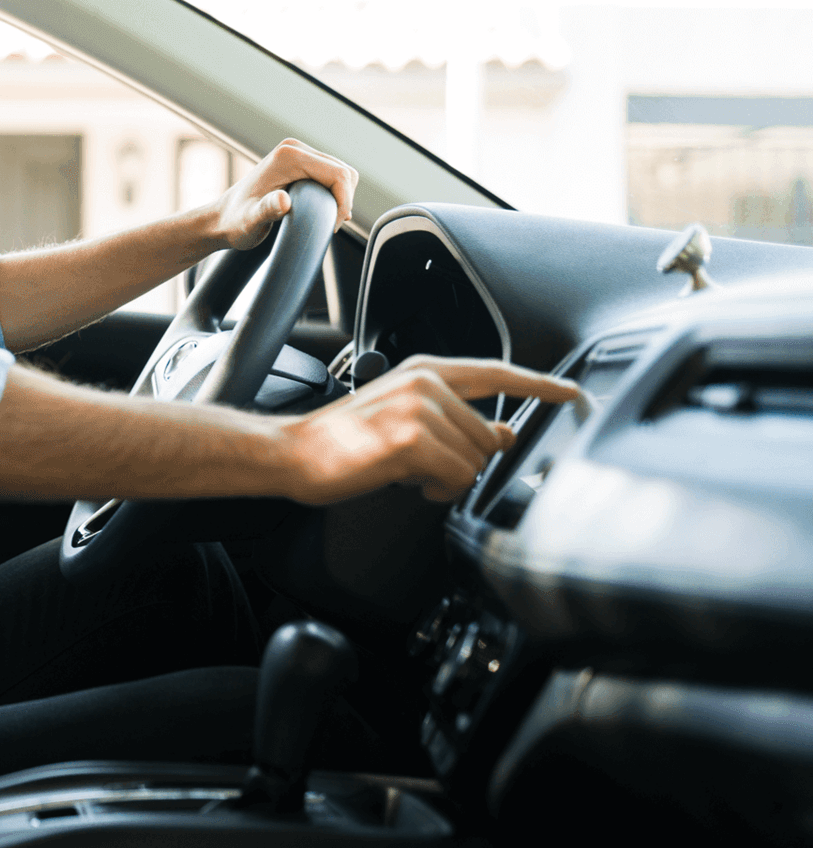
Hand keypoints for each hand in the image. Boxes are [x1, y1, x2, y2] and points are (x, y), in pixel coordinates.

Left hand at [209, 139, 357, 250]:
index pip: (338, 174)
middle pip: (344, 171)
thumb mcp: (251, 221)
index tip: (332, 226)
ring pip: (340, 173)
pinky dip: (334, 194)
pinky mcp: (299, 162)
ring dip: (340, 197)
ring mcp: (297, 153)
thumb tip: (283, 201)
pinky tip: (322, 212)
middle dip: (344, 200)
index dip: (343, 202)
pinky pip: (331, 175)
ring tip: (325, 221)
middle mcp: (294, 148)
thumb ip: (267, 210)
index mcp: (289, 156)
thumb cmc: (235, 223)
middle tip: (330, 226)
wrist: (223, 218)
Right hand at [278, 355, 580, 505]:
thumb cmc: (341, 440)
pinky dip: (439, 491)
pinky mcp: (412, 441)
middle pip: (488, 434)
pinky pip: (457, 478)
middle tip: (425, 470)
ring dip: (450, 479)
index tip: (569, 393)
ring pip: (475, 460)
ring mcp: (420, 410)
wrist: (293, 451)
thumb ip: (455, 419)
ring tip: (412, 474)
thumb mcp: (403, 418)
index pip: (496, 373)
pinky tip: (410, 483)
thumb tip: (503, 433)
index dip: (538, 385)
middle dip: (466, 462)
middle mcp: (426, 384)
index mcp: (425, 371)